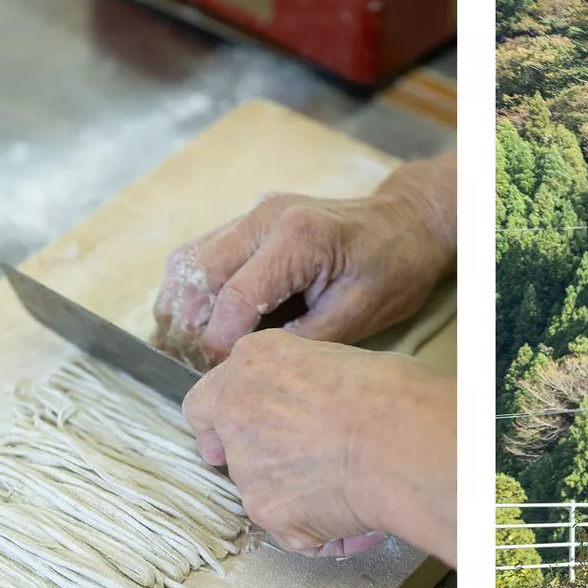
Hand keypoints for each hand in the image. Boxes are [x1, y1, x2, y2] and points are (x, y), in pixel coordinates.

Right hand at [155, 151, 455, 365]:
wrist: (406, 224)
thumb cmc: (392, 269)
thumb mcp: (356, 315)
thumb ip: (299, 340)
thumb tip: (243, 367)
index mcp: (300, 237)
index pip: (236, 296)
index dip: (220, 343)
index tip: (224, 373)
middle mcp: (266, 217)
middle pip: (197, 275)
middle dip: (190, 328)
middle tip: (201, 365)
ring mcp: (253, 214)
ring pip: (186, 262)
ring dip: (180, 308)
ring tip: (192, 348)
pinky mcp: (247, 221)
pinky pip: (198, 254)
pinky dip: (189, 291)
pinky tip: (199, 324)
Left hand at [181, 330, 455, 563]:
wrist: (399, 439)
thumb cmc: (391, 390)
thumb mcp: (341, 360)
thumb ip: (307, 383)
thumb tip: (322, 403)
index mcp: (254, 363)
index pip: (208, 398)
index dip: (223, 419)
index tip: (238, 429)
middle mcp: (237, 413)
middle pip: (230, 444)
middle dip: (260, 455)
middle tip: (301, 462)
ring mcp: (247, 468)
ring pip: (263, 489)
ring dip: (299, 492)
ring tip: (356, 485)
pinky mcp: (267, 512)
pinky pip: (295, 530)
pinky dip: (324, 530)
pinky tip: (363, 518)